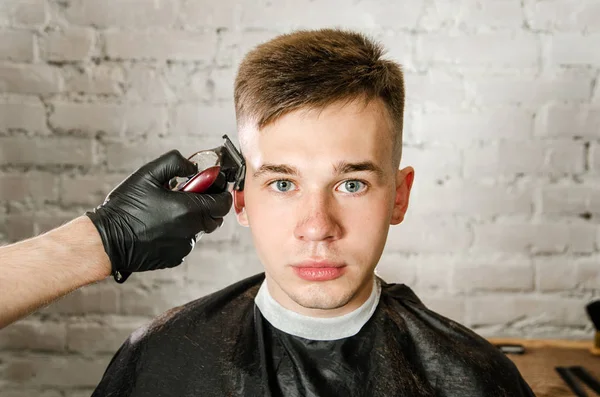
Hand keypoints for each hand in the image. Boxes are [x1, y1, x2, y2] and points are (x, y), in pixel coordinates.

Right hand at [85, 150, 232, 282]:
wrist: (107, 241)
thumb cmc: (125, 207)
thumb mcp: (147, 174)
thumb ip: (175, 163)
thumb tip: (193, 167)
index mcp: (189, 210)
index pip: (223, 202)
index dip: (219, 191)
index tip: (209, 185)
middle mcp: (191, 231)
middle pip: (216, 217)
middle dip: (207, 204)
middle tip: (187, 195)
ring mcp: (184, 247)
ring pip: (200, 229)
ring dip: (192, 219)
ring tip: (168, 210)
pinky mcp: (176, 258)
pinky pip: (186, 242)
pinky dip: (180, 233)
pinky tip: (160, 226)